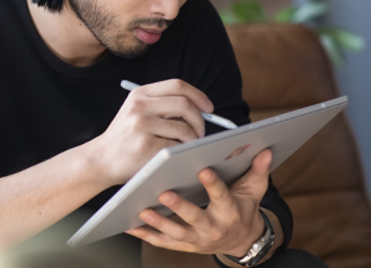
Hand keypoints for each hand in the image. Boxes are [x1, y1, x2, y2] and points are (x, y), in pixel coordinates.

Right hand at [92, 79, 213, 185]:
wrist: (100, 159)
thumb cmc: (125, 138)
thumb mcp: (136, 112)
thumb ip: (161, 105)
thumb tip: (201, 108)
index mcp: (139, 94)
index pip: (178, 85)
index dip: (198, 96)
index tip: (208, 108)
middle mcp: (139, 106)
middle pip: (185, 104)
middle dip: (200, 119)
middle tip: (200, 132)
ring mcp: (141, 125)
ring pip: (185, 128)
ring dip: (193, 139)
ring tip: (187, 146)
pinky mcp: (145, 146)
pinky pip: (177, 146)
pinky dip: (182, 151)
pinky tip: (176, 155)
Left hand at [125, 148, 272, 256]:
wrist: (242, 240)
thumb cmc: (243, 207)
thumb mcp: (254, 190)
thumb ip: (258, 170)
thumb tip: (266, 149)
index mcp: (230, 211)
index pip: (222, 196)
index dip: (213, 184)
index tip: (203, 169)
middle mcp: (214, 227)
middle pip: (195, 217)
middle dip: (180, 207)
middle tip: (163, 193)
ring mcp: (198, 239)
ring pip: (176, 232)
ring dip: (158, 223)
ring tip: (142, 209)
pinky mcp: (184, 246)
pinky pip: (163, 242)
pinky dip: (146, 235)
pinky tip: (130, 226)